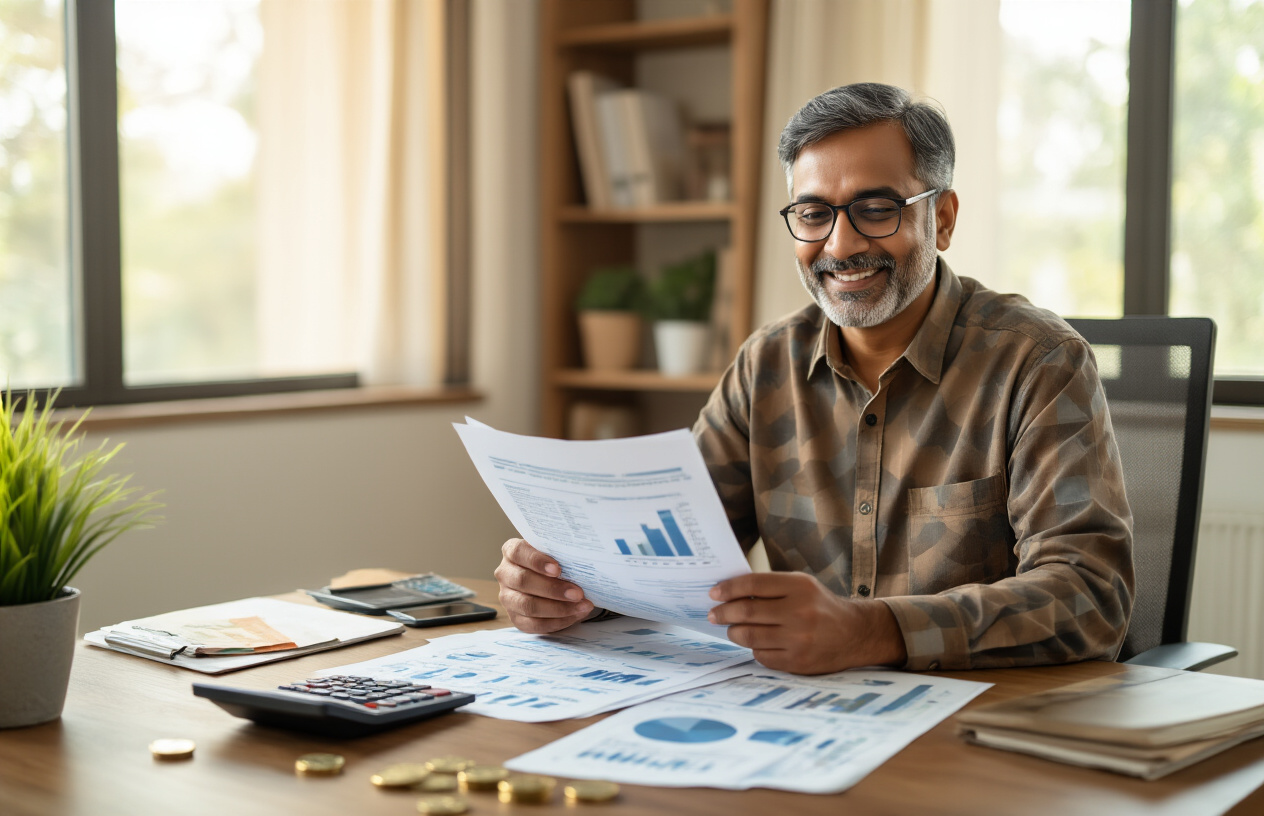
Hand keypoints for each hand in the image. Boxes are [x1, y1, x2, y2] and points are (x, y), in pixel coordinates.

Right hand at [494, 538, 592, 633]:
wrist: (553, 581)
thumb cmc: (556, 562)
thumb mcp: (556, 554)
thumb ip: (561, 554)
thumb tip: (580, 562)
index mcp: (511, 551)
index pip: (518, 552)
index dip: (537, 561)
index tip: (557, 569)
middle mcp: (505, 574)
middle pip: (523, 581)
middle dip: (552, 589)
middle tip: (577, 593)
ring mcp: (507, 597)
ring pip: (528, 605)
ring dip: (557, 608)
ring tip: (581, 606)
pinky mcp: (515, 618)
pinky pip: (534, 624)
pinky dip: (557, 621)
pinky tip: (574, 615)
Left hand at [708, 572, 906, 673]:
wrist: (856, 634)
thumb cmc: (821, 606)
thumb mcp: (802, 586)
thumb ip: (771, 588)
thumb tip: (730, 593)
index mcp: (800, 586)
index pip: (753, 584)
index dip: (728, 588)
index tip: (713, 593)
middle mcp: (800, 612)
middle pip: (747, 612)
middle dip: (723, 613)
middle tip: (713, 614)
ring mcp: (799, 639)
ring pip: (749, 636)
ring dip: (733, 632)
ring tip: (731, 629)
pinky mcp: (798, 662)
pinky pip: (762, 656)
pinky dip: (753, 648)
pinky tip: (755, 643)